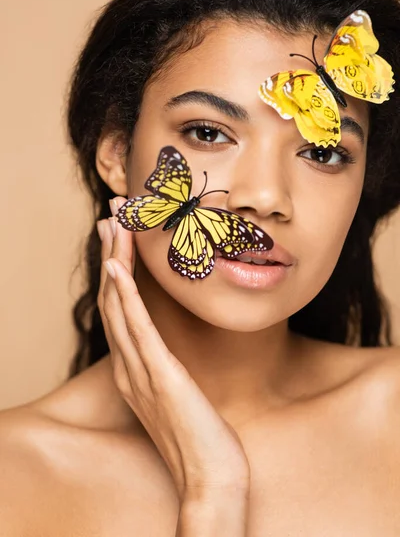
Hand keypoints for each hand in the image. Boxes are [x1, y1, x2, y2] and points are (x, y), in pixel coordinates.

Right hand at [96, 197, 250, 503]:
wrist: (210, 478)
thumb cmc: (201, 436)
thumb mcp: (179, 394)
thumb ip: (167, 369)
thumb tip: (170, 348)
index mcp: (134, 370)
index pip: (119, 311)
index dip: (115, 271)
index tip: (119, 237)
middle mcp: (129, 367)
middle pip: (112, 300)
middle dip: (110, 255)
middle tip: (110, 216)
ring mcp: (140, 372)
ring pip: (119, 307)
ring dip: (113, 262)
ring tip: (112, 226)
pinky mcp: (159, 377)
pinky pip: (137, 330)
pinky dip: (125, 296)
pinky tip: (118, 268)